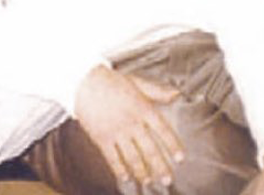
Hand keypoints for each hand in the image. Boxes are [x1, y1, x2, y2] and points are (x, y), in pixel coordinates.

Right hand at [73, 65, 183, 187]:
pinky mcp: (102, 138)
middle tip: (167, 179)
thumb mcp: (136, 83)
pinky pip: (113, 158)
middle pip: (150, 150)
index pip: (163, 130)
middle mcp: (132, 122)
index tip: (180, 158)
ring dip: (142, 172)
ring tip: (148, 180)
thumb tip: (175, 94)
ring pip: (133, 158)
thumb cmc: (110, 81)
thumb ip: (156, 91)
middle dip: (160, 167)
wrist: (83, 81)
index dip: (173, 146)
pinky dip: (120, 169)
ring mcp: (116, 131)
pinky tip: (125, 176)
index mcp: (142, 108)